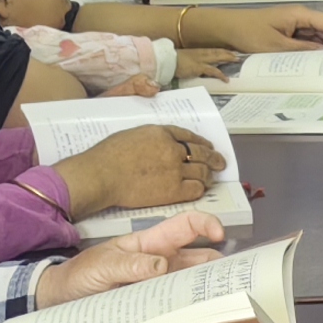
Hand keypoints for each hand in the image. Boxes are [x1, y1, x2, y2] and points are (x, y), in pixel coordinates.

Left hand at [30, 208, 225, 305]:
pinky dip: (190, 312)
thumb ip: (128, 264)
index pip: (185, 226)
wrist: (59, 300)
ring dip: (206, 291)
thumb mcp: (101, 266)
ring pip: (192, 285)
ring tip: (222, 303)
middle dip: (218, 265)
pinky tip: (198, 322)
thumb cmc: (79, 276)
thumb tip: (161, 265)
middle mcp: (159, 264)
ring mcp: (158, 287)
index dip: (206, 224)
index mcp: (149, 245)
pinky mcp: (153, 308)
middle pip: (198, 258)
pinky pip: (177, 307)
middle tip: (233, 280)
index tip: (219, 235)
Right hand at [58, 124, 222, 214]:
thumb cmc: (108, 155)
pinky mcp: (173, 190)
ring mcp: (175, 169)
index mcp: (161, 132)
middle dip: (213, 158)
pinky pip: (195, 189)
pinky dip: (200, 189)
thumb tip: (158, 146)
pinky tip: (200, 189)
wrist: (102, 174)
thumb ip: (151, 139)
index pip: (188, 135)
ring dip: (208, 175)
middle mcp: (172, 148)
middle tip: (220, 162)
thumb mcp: (132, 135)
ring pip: (201, 171)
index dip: (201, 142)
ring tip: (211, 178)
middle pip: (200, 152)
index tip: (207, 146)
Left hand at [203, 6, 322, 54]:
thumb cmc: (249, 34)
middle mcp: (300, 17)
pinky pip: (309, 40)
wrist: (226, 29)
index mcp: (299, 14)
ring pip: (319, 35)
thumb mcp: (276, 46)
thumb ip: (303, 49)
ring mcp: (295, 24)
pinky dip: (317, 49)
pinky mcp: (289, 32)